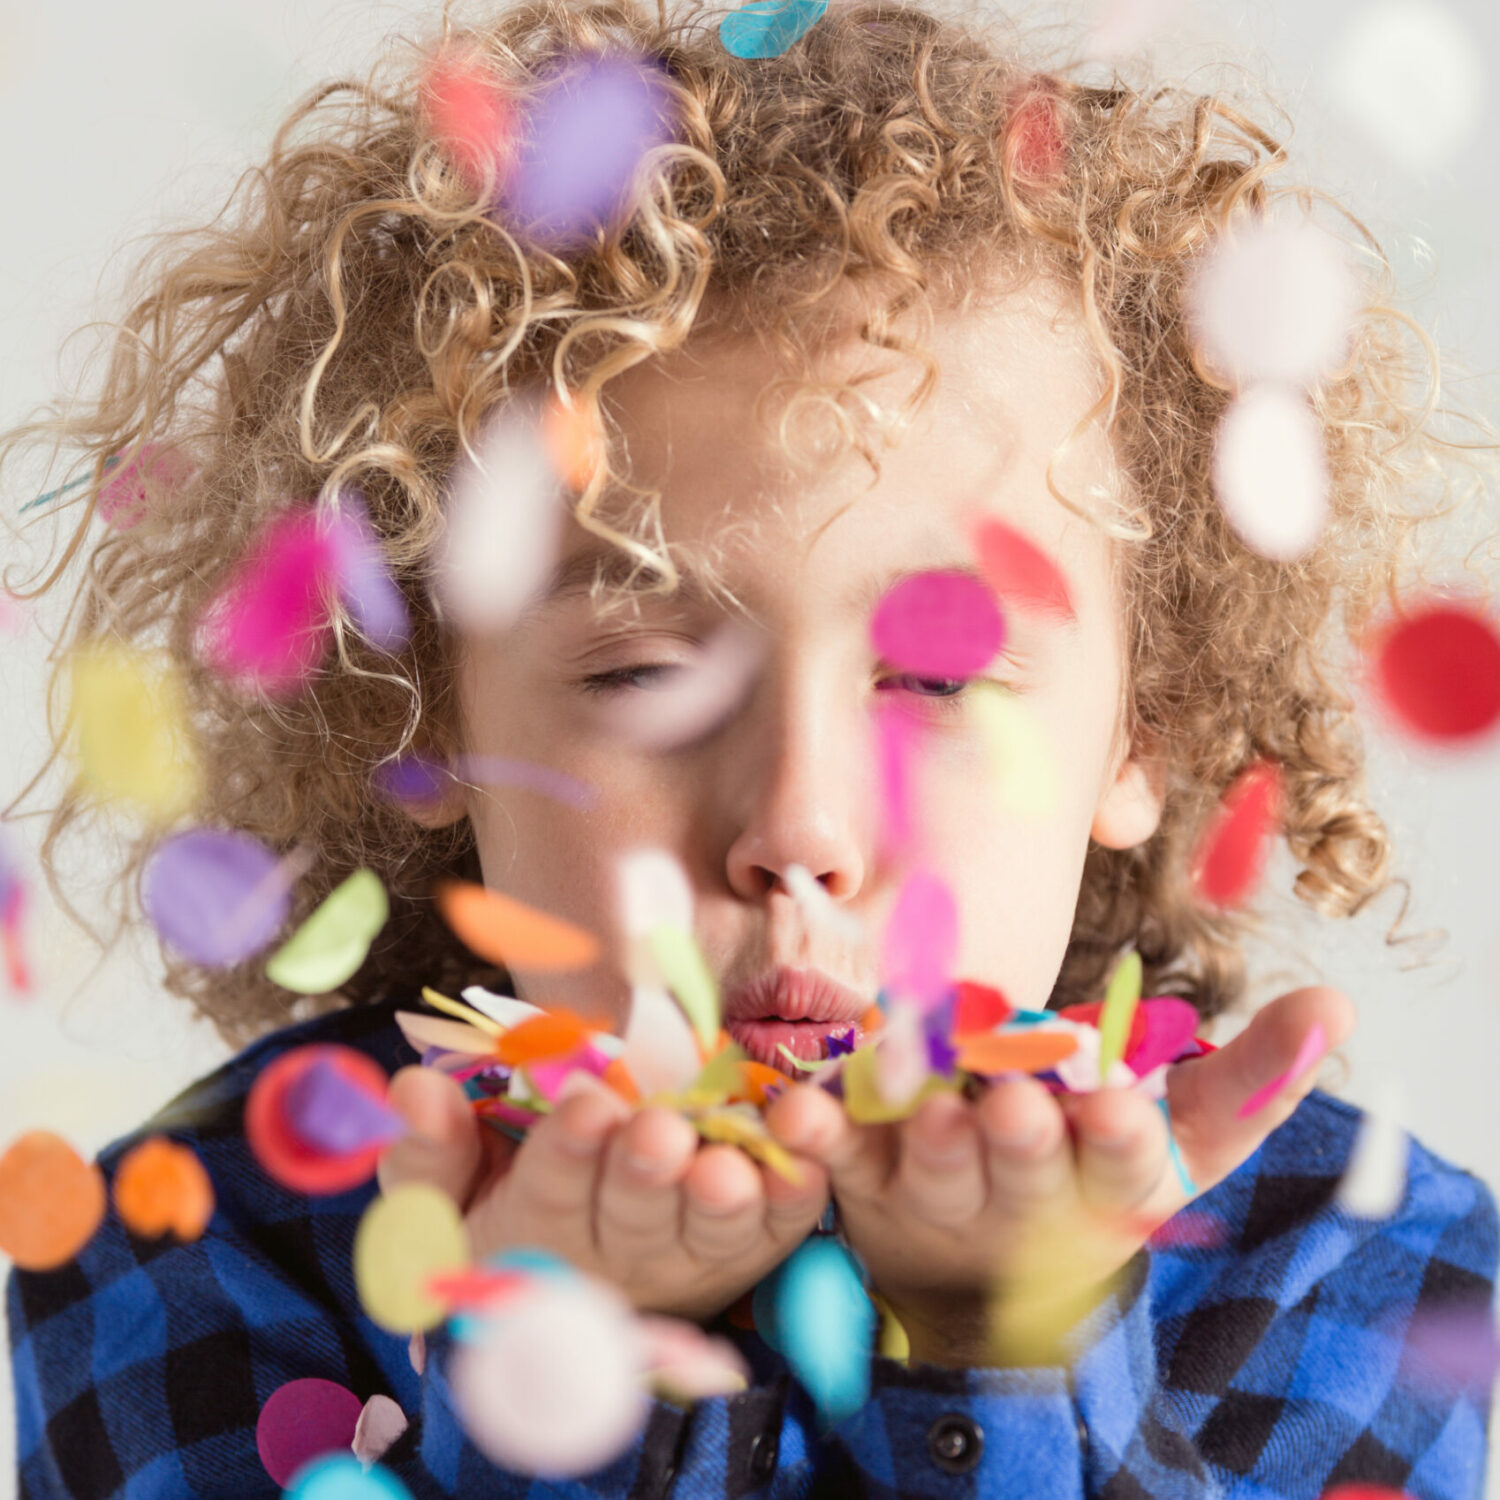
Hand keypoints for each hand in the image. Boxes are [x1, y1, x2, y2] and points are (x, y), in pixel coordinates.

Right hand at [377, 1069, 829, 1322]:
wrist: (581, 1285)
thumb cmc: (504, 1215)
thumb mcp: (445, 1193)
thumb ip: (431, 1146)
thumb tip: (412, 1085)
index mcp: (541, 1227)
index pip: (552, 1190)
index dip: (569, 1151)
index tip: (586, 1104)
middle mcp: (621, 1250)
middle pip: (634, 1214)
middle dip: (645, 1172)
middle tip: (657, 1131)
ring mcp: (691, 1251)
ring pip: (710, 1230)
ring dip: (723, 1196)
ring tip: (726, 1167)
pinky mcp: (751, 1243)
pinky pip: (780, 1223)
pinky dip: (796, 1189)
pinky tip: (806, 1145)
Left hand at [766, 985, 1355, 1365]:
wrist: (988, 1252)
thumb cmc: (1092, 1165)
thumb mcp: (1183, 1132)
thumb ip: (1251, 1076)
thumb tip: (1335, 1005)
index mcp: (1103, 1181)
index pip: (1123, 1164)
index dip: (1119, 1139)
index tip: (1118, 1106)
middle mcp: (1020, 1192)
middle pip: (1023, 1169)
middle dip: (1022, 1140)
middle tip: (1014, 1102)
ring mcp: (938, 1191)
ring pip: (934, 1172)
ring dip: (929, 1144)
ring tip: (926, 1111)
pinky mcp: (867, 1180)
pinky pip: (839, 1163)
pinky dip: (820, 1140)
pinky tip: (799, 1109)